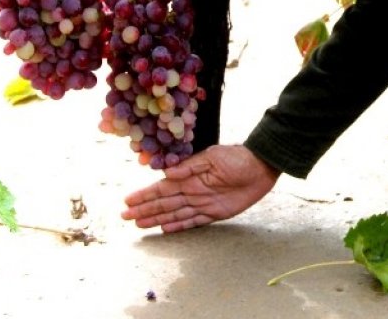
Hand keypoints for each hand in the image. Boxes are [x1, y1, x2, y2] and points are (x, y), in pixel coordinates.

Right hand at [121, 144, 279, 232]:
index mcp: (189, 176)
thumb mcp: (212, 157)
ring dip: (157, 219)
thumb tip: (166, 173)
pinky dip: (178, 226)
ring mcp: (203, 203)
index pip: (162, 188)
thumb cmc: (237, 157)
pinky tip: (165, 229)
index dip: (145, 195)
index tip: (128, 200)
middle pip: (164, 203)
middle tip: (126, 216)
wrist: (261, 167)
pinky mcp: (215, 212)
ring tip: (139, 224)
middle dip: (145, 209)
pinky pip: (193, 222)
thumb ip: (189, 167)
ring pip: (174, 214)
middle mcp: (192, 191)